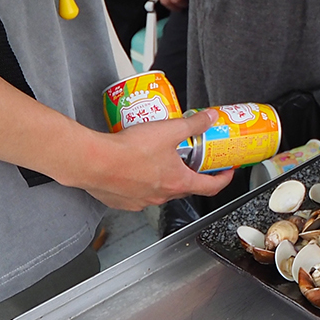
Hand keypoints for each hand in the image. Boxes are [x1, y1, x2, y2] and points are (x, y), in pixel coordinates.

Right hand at [69, 111, 228, 210]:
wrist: (93, 162)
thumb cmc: (129, 151)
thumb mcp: (169, 130)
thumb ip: (193, 124)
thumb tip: (210, 118)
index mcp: (177, 183)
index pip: (211, 187)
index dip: (223, 179)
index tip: (227, 171)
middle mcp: (161, 197)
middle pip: (185, 187)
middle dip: (192, 173)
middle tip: (193, 158)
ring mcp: (140, 201)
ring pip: (159, 190)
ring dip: (164, 177)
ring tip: (160, 157)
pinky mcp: (122, 201)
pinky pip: (137, 193)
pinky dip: (141, 182)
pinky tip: (135, 167)